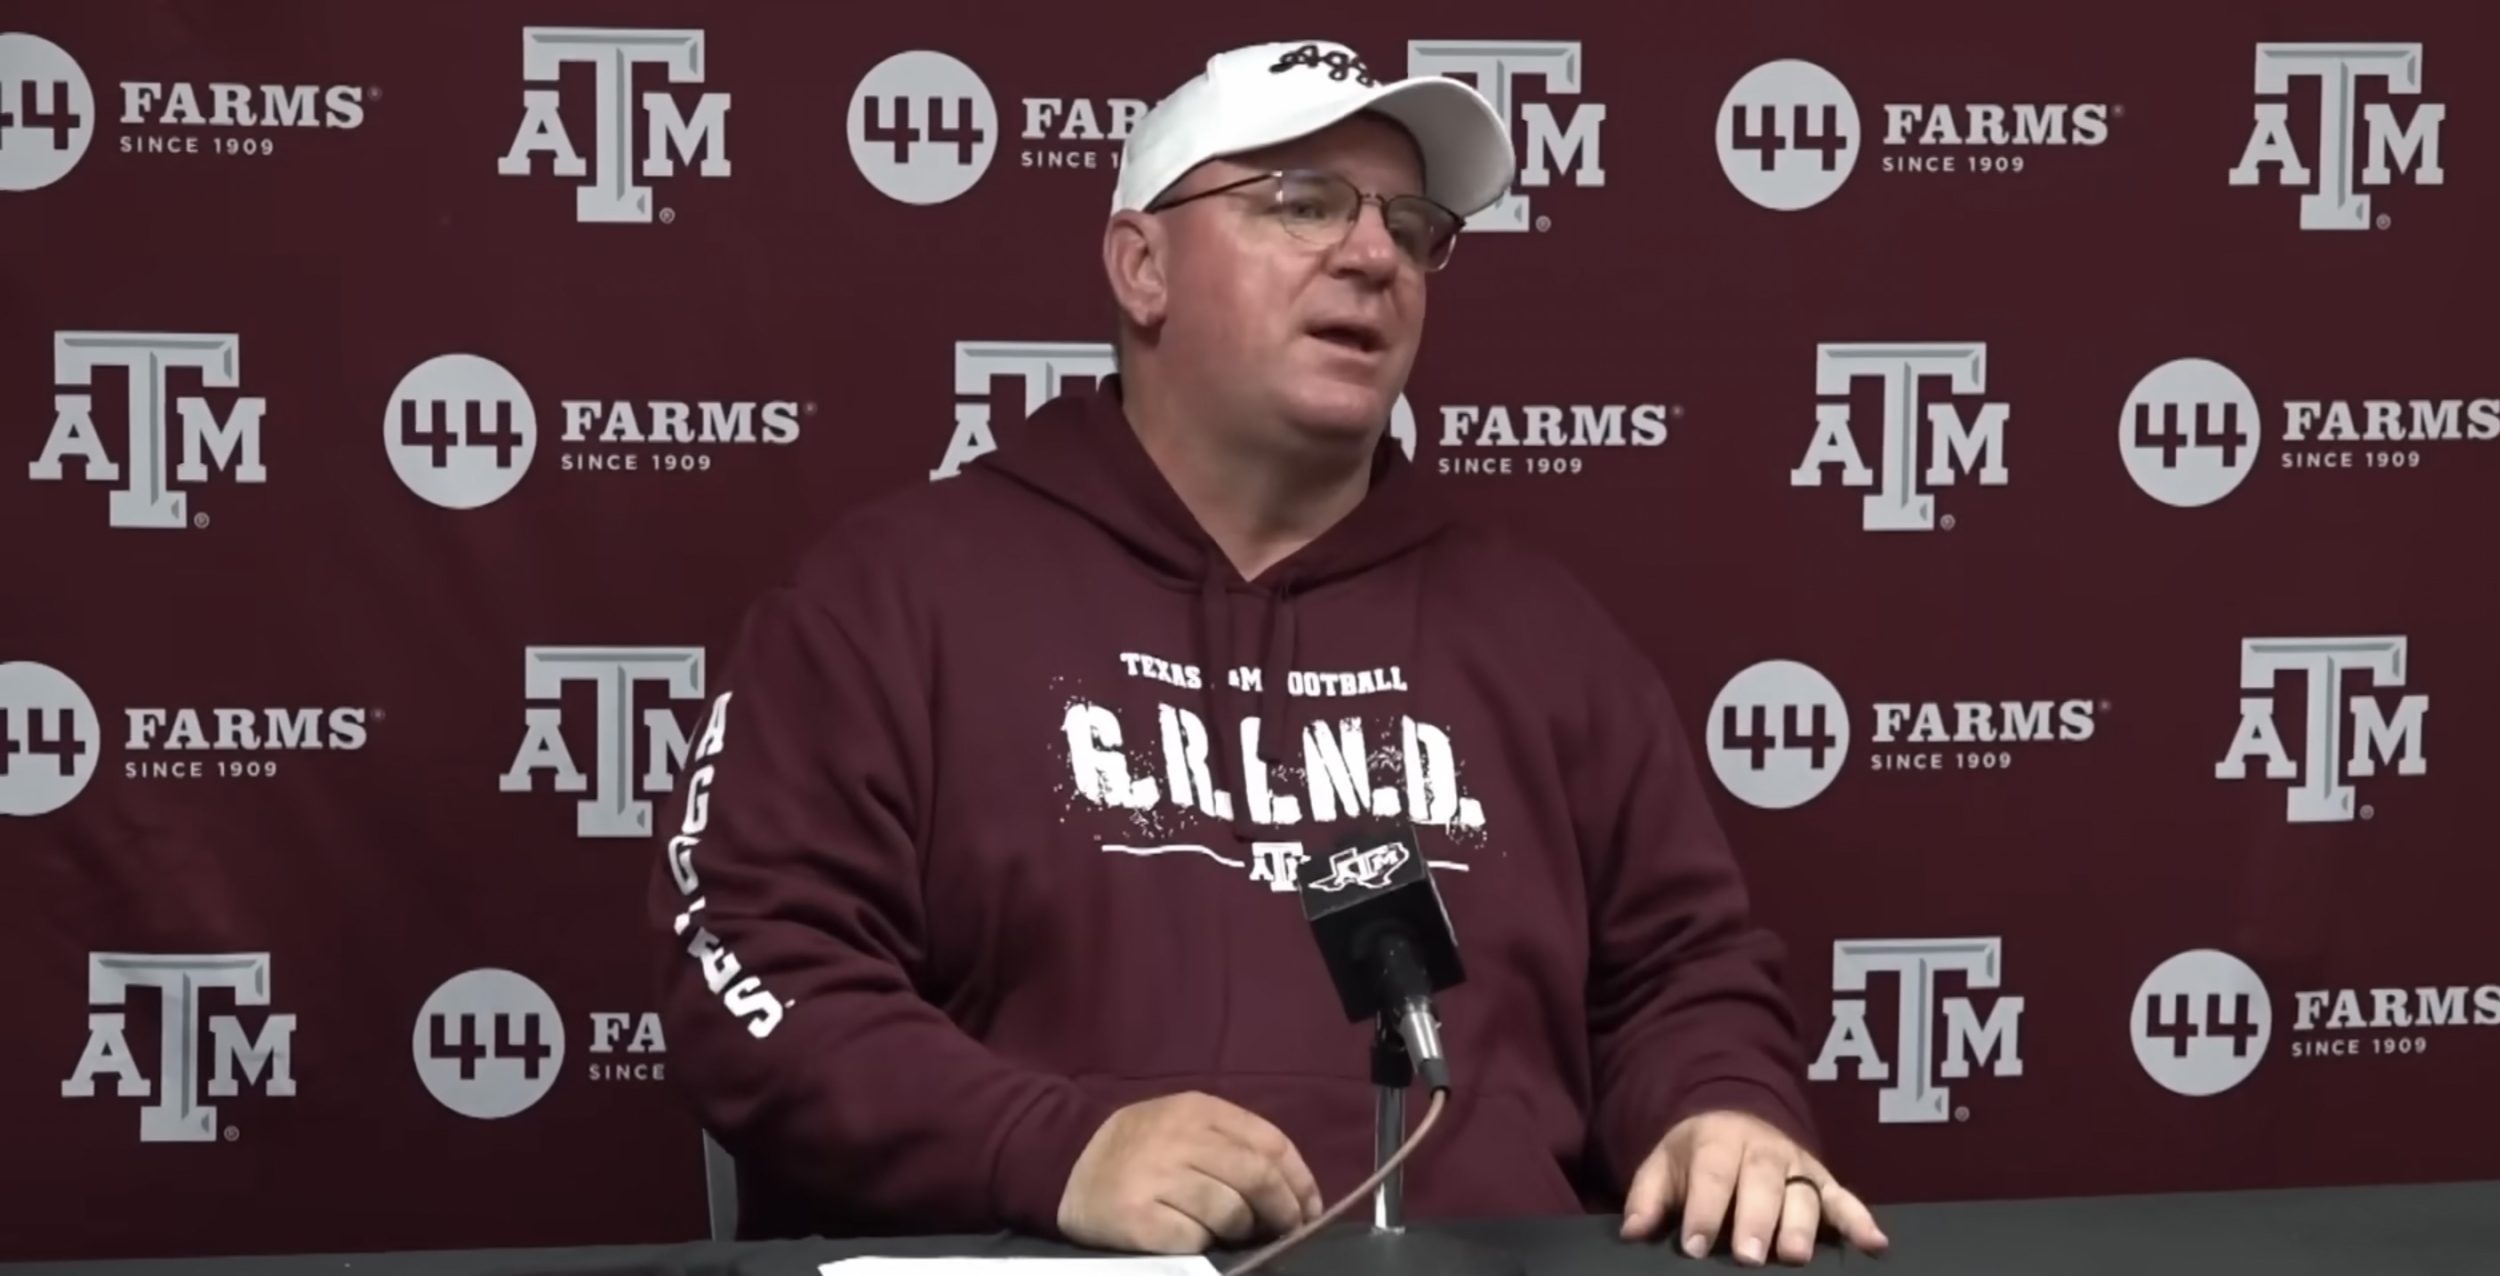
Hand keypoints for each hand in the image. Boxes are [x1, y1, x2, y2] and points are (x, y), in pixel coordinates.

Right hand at [1056, 1090, 1327, 1253]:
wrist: (1065, 1165)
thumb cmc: (1139, 1148)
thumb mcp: (1183, 1124)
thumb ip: (1233, 1144)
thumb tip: (1292, 1191)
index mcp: (1197, 1110)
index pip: (1270, 1141)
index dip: (1300, 1179)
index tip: (1310, 1206)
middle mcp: (1178, 1138)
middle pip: (1257, 1177)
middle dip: (1283, 1210)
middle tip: (1287, 1229)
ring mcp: (1155, 1177)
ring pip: (1230, 1211)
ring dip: (1242, 1229)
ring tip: (1236, 1233)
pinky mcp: (1138, 1218)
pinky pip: (1194, 1238)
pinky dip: (1203, 1243)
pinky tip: (1194, 1237)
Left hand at [1620, 1109, 1886, 1265]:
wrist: (1734, 1114)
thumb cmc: (1696, 1155)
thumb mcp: (1663, 1165)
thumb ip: (1647, 1198)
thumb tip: (1633, 1232)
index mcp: (1718, 1141)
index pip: (1711, 1175)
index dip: (1703, 1210)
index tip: (1694, 1247)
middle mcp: (1762, 1149)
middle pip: (1761, 1182)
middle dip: (1755, 1219)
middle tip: (1748, 1256)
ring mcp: (1797, 1164)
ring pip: (1803, 1191)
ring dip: (1801, 1224)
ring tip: (1794, 1256)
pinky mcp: (1824, 1180)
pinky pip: (1845, 1198)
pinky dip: (1861, 1220)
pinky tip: (1875, 1243)